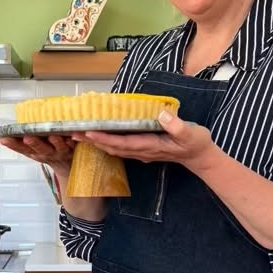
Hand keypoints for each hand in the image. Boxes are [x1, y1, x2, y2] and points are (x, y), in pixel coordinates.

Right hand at [0, 134, 76, 176]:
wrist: (67, 166)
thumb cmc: (47, 152)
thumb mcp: (32, 150)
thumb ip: (20, 143)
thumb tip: (3, 134)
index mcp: (35, 152)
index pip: (21, 148)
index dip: (13, 145)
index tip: (5, 139)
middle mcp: (47, 153)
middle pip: (40, 149)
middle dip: (33, 143)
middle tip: (27, 138)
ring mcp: (61, 152)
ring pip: (58, 147)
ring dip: (55, 142)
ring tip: (52, 136)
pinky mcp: (73, 149)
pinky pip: (74, 145)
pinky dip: (73, 141)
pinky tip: (72, 136)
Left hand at [73, 110, 214, 174]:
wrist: (199, 157)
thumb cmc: (196, 143)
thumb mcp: (191, 134)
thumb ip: (177, 126)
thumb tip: (162, 115)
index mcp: (151, 146)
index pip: (123, 143)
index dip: (105, 138)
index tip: (89, 132)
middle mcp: (142, 151)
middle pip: (112, 148)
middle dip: (93, 141)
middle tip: (73, 133)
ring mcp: (141, 152)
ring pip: (114, 149)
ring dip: (96, 143)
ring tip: (79, 135)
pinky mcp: (142, 149)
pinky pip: (120, 148)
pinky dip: (106, 143)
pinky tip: (97, 137)